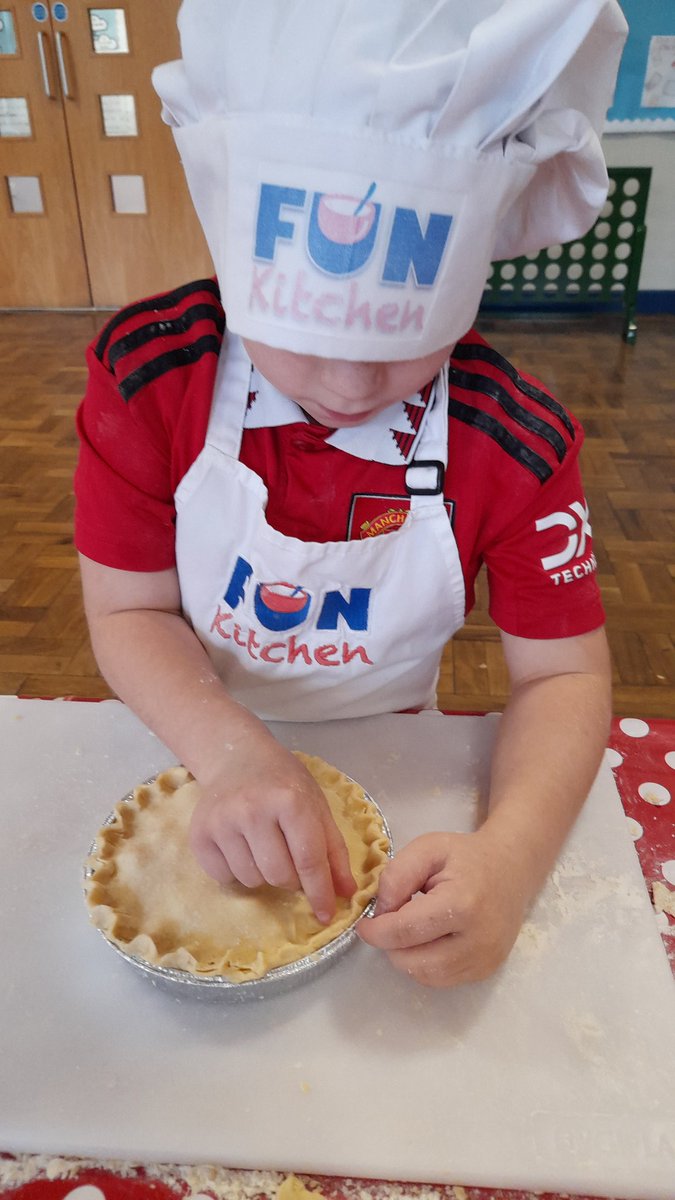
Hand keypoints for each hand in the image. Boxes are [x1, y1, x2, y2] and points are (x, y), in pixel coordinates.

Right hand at [189, 731, 355, 923]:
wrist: (238, 758)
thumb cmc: (284, 783)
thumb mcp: (317, 807)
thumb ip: (333, 850)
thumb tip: (346, 894)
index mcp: (290, 801)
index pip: (309, 860)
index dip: (320, 892)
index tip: (326, 915)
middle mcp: (253, 809)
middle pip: (279, 875)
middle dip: (291, 879)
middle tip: (290, 859)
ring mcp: (222, 822)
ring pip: (251, 880)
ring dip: (264, 874)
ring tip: (264, 847)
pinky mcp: (199, 834)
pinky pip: (224, 877)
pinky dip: (237, 871)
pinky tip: (241, 846)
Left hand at [357, 830, 529, 986]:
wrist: (511, 869)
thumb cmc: (466, 857)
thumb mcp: (428, 848)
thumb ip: (397, 875)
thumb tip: (380, 912)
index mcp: (462, 904)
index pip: (405, 931)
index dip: (376, 931)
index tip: (364, 924)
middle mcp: (477, 940)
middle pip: (412, 960)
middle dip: (391, 944)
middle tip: (392, 921)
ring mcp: (484, 960)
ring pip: (424, 975)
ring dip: (406, 956)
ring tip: (412, 928)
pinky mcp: (486, 971)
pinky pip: (440, 980)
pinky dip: (424, 964)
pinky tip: (429, 940)